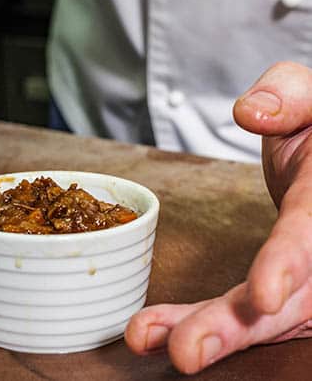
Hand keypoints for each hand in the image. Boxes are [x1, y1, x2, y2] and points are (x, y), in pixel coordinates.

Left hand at [124, 61, 311, 373]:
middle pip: (295, 297)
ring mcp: (311, 277)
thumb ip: (290, 94)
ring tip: (149, 340)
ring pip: (269, 318)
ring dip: (212, 334)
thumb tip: (251, 111)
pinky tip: (155, 332)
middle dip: (240, 326)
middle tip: (186, 350)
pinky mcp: (288, 293)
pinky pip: (248, 314)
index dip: (290, 262)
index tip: (264, 297)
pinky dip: (205, 324)